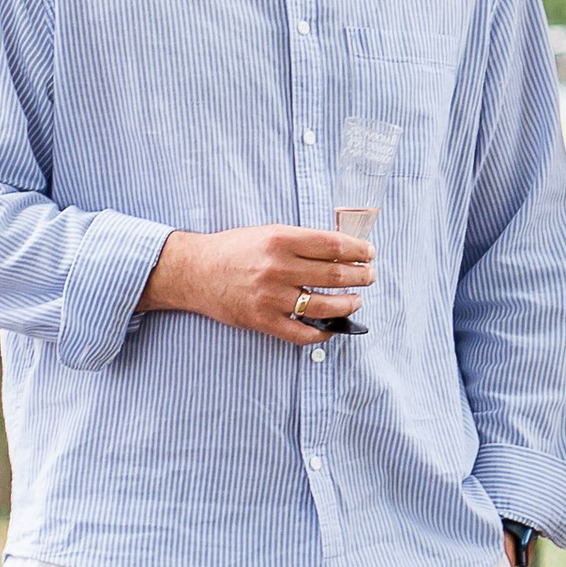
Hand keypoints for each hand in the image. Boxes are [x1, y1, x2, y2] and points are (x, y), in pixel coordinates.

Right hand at [140, 224, 374, 340]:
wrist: (195, 271)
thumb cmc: (234, 249)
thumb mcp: (268, 233)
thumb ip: (302, 242)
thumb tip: (342, 251)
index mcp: (281, 240)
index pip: (333, 246)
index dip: (358, 251)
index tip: (369, 253)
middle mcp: (277, 268)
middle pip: (335, 276)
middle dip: (361, 277)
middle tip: (370, 276)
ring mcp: (270, 297)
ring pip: (324, 307)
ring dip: (349, 304)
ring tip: (357, 300)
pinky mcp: (262, 321)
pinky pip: (302, 333)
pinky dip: (323, 334)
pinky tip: (333, 328)